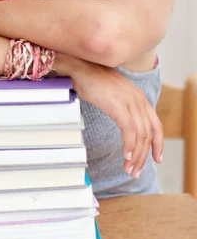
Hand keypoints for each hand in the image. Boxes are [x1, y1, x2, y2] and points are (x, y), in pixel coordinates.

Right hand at [60, 57, 162, 177]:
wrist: (79, 68)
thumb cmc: (92, 81)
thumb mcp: (113, 95)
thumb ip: (121, 107)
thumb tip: (122, 123)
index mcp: (139, 98)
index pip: (156, 125)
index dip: (158, 144)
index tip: (156, 159)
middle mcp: (139, 100)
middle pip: (149, 134)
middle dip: (143, 156)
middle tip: (135, 171)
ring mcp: (130, 102)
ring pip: (140, 135)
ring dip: (135, 155)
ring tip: (128, 168)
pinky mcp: (119, 106)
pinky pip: (129, 131)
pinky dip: (129, 145)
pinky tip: (125, 155)